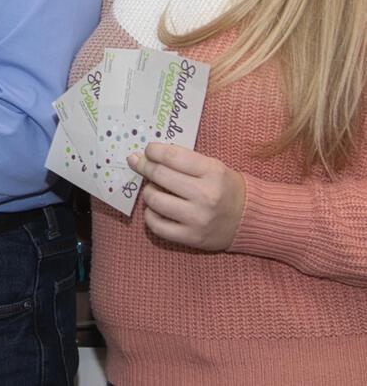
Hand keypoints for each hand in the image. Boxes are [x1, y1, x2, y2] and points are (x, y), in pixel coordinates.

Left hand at [129, 142, 245, 250]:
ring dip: (148, 191)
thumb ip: (183, 159)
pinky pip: (156, 225)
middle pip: (159, 175)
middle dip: (144, 166)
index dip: (153, 151)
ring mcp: (197, 218)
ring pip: (154, 200)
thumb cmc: (225, 188)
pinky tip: (155, 209)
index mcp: (212, 172)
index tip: (147, 151)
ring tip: (153, 189)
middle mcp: (205, 195)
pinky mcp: (191, 237)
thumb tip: (147, 155)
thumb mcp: (212, 166)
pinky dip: (150, 215)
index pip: (171, 156)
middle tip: (139, 164)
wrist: (249, 220)